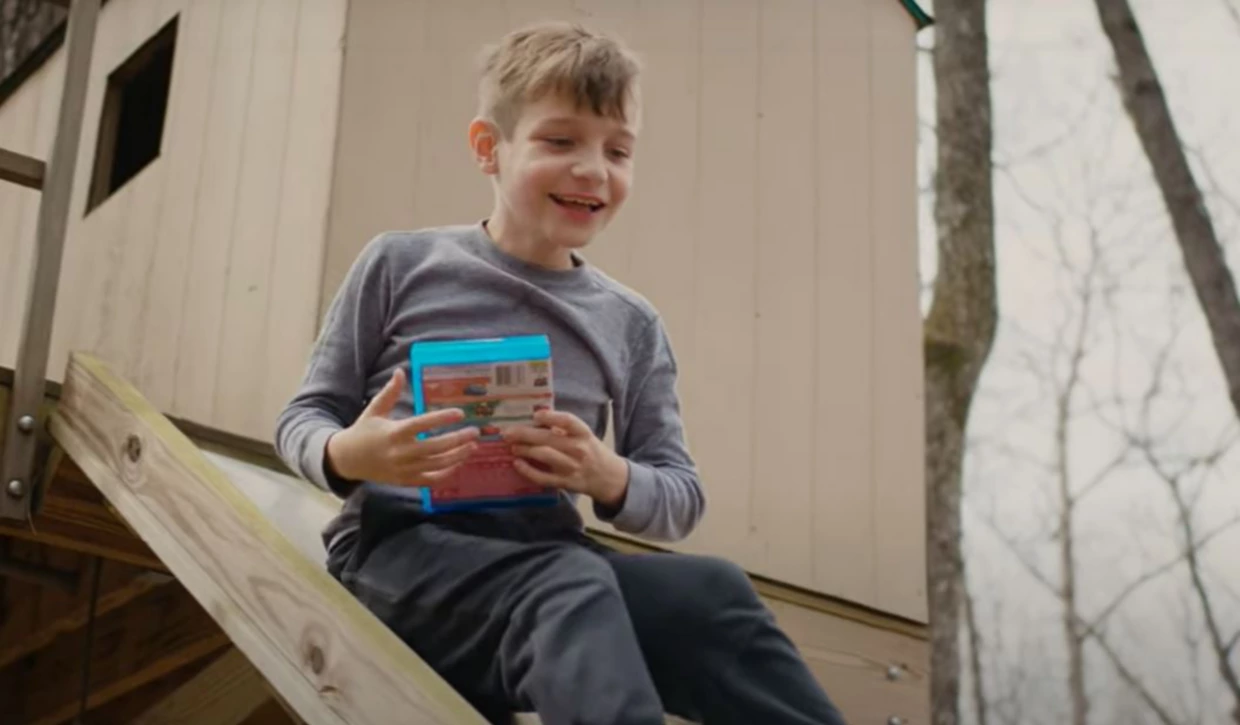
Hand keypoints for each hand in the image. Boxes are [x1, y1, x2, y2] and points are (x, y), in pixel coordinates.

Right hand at [325, 368, 480, 485]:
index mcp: (393, 432)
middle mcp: (400, 452)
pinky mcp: (405, 481)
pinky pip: (430, 480)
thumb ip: (390, 392)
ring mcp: (404, 469)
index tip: (460, 413)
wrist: (346, 460)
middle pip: (434, 447)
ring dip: (457, 456)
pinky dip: (446, 474)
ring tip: (473, 446)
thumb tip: (401, 371)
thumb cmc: (363, 432)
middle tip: (475, 431)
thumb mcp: (374, 410)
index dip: (441, 418)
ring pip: (436, 465)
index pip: (421, 424)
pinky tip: (459, 464)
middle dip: (457, 440)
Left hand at [502, 409, 628, 506]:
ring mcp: (571, 467)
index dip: (551, 416)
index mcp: (583, 434)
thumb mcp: (584, 436)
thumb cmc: (592, 451)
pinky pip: (543, 477)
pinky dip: (528, 471)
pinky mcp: (565, 482)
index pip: (568, 421)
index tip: (536, 414)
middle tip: (508, 432)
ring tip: (512, 446)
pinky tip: (517, 464)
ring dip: (525, 450)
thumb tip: (536, 419)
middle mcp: (578, 449)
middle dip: (525, 434)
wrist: (609, 478)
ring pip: (544, 456)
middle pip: (548, 438)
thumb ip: (565, 428)